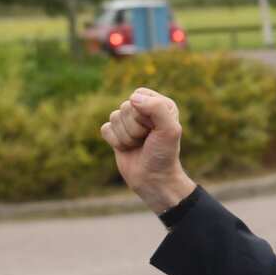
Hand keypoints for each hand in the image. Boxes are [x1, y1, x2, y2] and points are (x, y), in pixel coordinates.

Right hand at [100, 87, 194, 214]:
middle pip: (125, 107)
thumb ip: (157, 108)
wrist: (154, 179)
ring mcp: (129, 122)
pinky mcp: (116, 133)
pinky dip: (116, 142)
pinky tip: (128, 149)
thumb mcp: (169, 130)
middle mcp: (145, 110)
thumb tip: (133, 98)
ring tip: (139, 145)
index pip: (139, 95)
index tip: (155, 129)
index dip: (144, 114)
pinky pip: (105, 129)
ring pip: (114, 117)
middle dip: (135, 128)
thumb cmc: (164, 155)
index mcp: (161, 104)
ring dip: (127, 137)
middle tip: (147, 140)